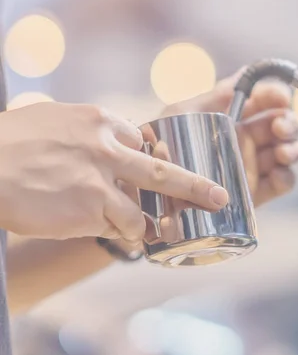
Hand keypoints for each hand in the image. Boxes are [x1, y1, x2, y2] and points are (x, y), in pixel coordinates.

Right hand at [0, 103, 228, 242]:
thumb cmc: (8, 143)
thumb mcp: (53, 119)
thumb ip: (85, 132)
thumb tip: (104, 142)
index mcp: (100, 121)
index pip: (139, 141)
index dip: (144, 160)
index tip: (150, 172)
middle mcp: (107, 149)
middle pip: (164, 171)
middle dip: (196, 188)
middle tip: (219, 198)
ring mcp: (100, 181)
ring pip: (138, 212)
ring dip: (138, 225)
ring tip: (132, 231)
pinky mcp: (88, 210)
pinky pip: (115, 229)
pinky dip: (114, 234)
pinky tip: (96, 231)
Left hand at [165, 71, 297, 206]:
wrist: (153, 191)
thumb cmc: (161, 146)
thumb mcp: (182, 113)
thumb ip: (215, 95)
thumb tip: (246, 71)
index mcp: (235, 115)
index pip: (267, 98)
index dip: (278, 94)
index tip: (281, 98)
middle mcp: (250, 137)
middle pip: (284, 123)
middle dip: (289, 122)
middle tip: (280, 128)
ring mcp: (255, 164)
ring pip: (289, 151)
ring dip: (293, 149)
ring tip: (282, 154)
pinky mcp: (257, 192)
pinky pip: (283, 182)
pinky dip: (287, 177)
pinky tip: (278, 174)